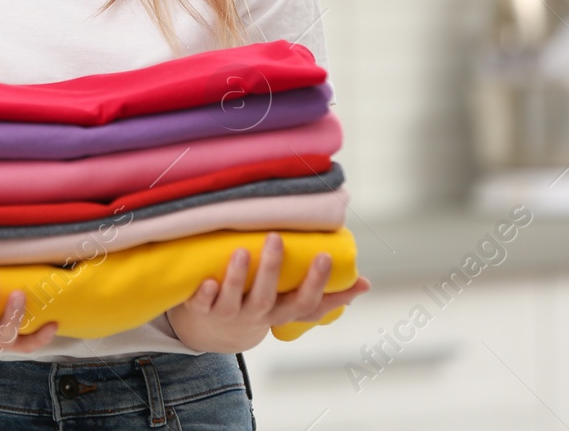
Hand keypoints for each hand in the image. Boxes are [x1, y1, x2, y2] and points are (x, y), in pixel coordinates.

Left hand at [165, 233, 371, 352]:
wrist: (215, 331)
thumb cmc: (262, 307)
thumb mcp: (294, 306)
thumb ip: (327, 297)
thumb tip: (366, 284)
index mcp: (281, 313)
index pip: (303, 303)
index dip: (316, 283)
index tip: (325, 256)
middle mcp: (256, 316)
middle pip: (265, 299)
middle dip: (271, 270)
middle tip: (276, 238)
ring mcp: (228, 314)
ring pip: (233, 300)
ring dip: (237, 278)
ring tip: (242, 250)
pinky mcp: (202, 311)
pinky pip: (202, 305)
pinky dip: (204, 294)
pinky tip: (208, 281)